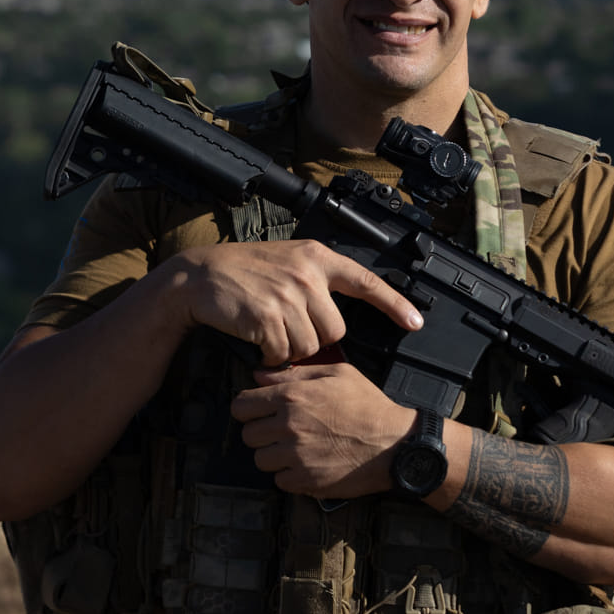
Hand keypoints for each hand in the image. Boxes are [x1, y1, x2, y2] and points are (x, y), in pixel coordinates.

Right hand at [164, 240, 421, 366]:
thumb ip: (315, 284)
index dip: (393, 303)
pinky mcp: (268, 316)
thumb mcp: (287, 262)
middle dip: (315, 339)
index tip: (415, 322)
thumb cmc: (244, 273)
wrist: (199, 276)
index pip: (365, 280)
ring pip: (311, 346)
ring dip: (292, 349)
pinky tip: (257, 339)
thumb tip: (337, 326)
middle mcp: (307, 273)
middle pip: (335, 330)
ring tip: (270, 330)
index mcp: (316, 257)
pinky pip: (284, 354)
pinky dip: (272, 356)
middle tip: (289, 328)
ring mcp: (287, 294)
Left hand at [231, 362, 416, 497]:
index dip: (248, 408)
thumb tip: (259, 375)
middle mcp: (288, 427)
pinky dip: (289, 475)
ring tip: (295, 449)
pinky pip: (279, 480)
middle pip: (248, 434)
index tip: (258, 411)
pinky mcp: (306, 481)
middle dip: (261, 432)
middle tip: (280, 431)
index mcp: (292, 397)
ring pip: (261, 460)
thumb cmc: (368, 406)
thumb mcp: (337, 374)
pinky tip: (306, 464)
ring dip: (273, 455)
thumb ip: (294, 373)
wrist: (394, 445)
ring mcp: (296, 456)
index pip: (241, 405)